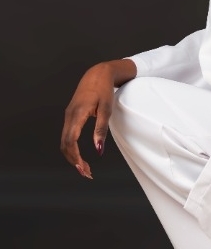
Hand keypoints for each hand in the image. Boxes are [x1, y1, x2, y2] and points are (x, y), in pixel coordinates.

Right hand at [60, 59, 135, 178]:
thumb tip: (99, 150)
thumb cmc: (104, 90)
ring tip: (85, 168)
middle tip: (87, 173)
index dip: (76, 157)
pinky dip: (72, 148)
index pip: (71, 140)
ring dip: (72, 156)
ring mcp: (68, 116)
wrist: (97, 74)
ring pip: (64, 141)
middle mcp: (69, 116)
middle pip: (65, 144)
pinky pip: (67, 135)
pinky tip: (81, 155)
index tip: (84, 169)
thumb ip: (101, 130)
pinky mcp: (70, 116)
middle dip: (74, 161)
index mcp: (77, 114)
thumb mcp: (107, 110)